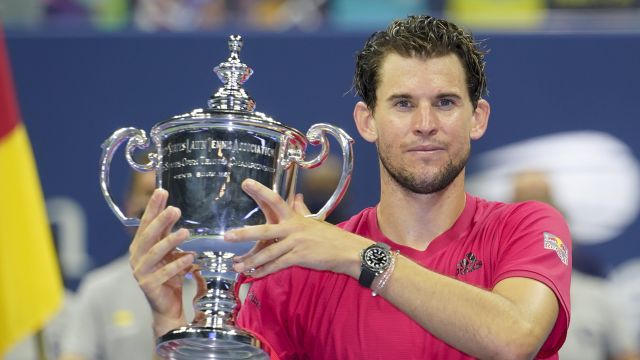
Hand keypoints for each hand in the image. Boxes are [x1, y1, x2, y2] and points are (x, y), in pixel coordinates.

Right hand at [129, 189, 192, 336]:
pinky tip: (190, 257)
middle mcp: (137, 257)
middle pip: (148, 235)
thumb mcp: (169, 251)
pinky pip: (164, 273)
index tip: (161, 191)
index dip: (153, 207)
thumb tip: (173, 209)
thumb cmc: (168, 275)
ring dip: (170, 241)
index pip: (146, 223)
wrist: (166, 306)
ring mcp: (141, 272)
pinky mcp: (149, 286)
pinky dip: (178, 264)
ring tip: (185, 231)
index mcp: (140, 246)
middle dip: (160, 221)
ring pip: (154, 253)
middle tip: (175, 209)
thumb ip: (168, 233)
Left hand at [224, 179, 371, 278]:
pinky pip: (277, 265)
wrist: (347, 251)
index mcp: (295, 217)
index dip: (260, 191)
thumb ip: (301, 209)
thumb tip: (296, 196)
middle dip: (244, 234)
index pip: (275, 200)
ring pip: (267, 253)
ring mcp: (295, 243)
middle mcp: (293, 228)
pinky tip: (254, 274)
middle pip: (264, 230)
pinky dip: (264, 271)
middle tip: (227, 236)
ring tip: (236, 265)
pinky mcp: (299, 257)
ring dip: (250, 261)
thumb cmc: (330, 236)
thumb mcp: (314, 220)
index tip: (246, 183)